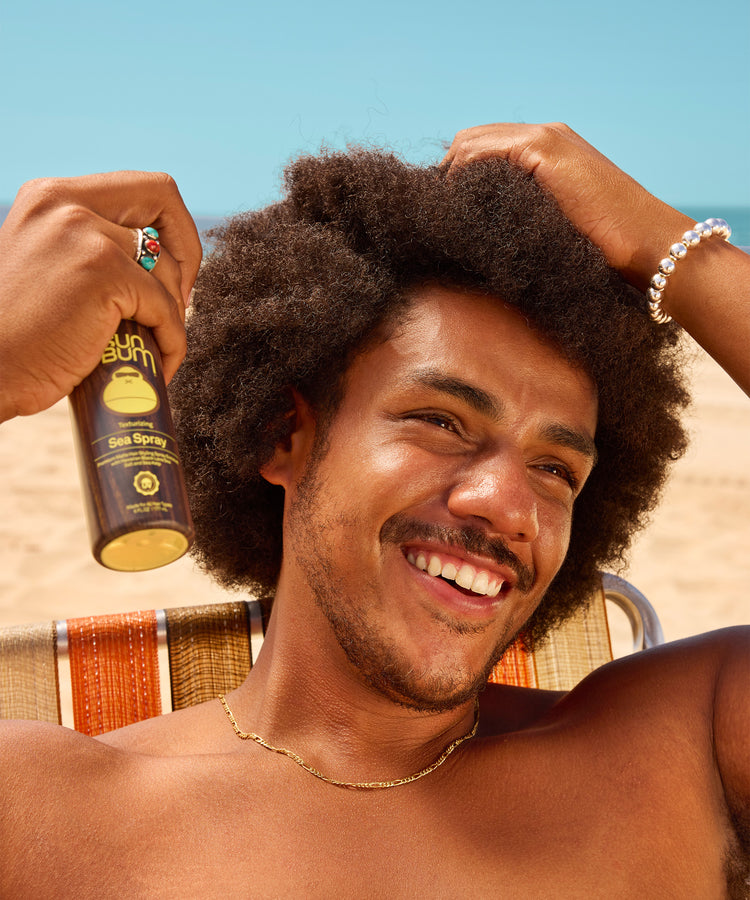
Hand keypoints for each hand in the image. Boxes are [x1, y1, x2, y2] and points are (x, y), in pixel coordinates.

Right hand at [0, 171, 201, 420]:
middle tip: (177, 305)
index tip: (169, 275)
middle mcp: (65, 203)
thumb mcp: (50, 269)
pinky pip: (166, 308)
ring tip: (154, 346)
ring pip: (167, 269)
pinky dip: (172, 342)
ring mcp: (85, 235)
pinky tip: (160, 365)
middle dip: (186, 255)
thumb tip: (157, 258)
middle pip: (164, 201)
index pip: (141, 189)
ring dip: (174, 313)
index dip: (170, 229)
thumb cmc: (19, 339)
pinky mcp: (103, 273)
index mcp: (50, 197)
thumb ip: (90, 248)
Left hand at [443, 122, 749, 394]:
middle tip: (428, 214)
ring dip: (447, 176)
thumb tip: (478, 237)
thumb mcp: (554, 227)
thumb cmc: (606, 252)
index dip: (454, 176)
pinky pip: (483, 154)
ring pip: (471, 143)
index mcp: (549, 149)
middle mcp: (545, 135)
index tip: (436, 211)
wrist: (649, 247)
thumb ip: (522, 216)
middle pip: (469, 140)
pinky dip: (461, 176)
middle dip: (444, 174)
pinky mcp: (544, 150)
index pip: (483, 148)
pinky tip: (452, 207)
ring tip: (434, 214)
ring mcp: (545, 138)